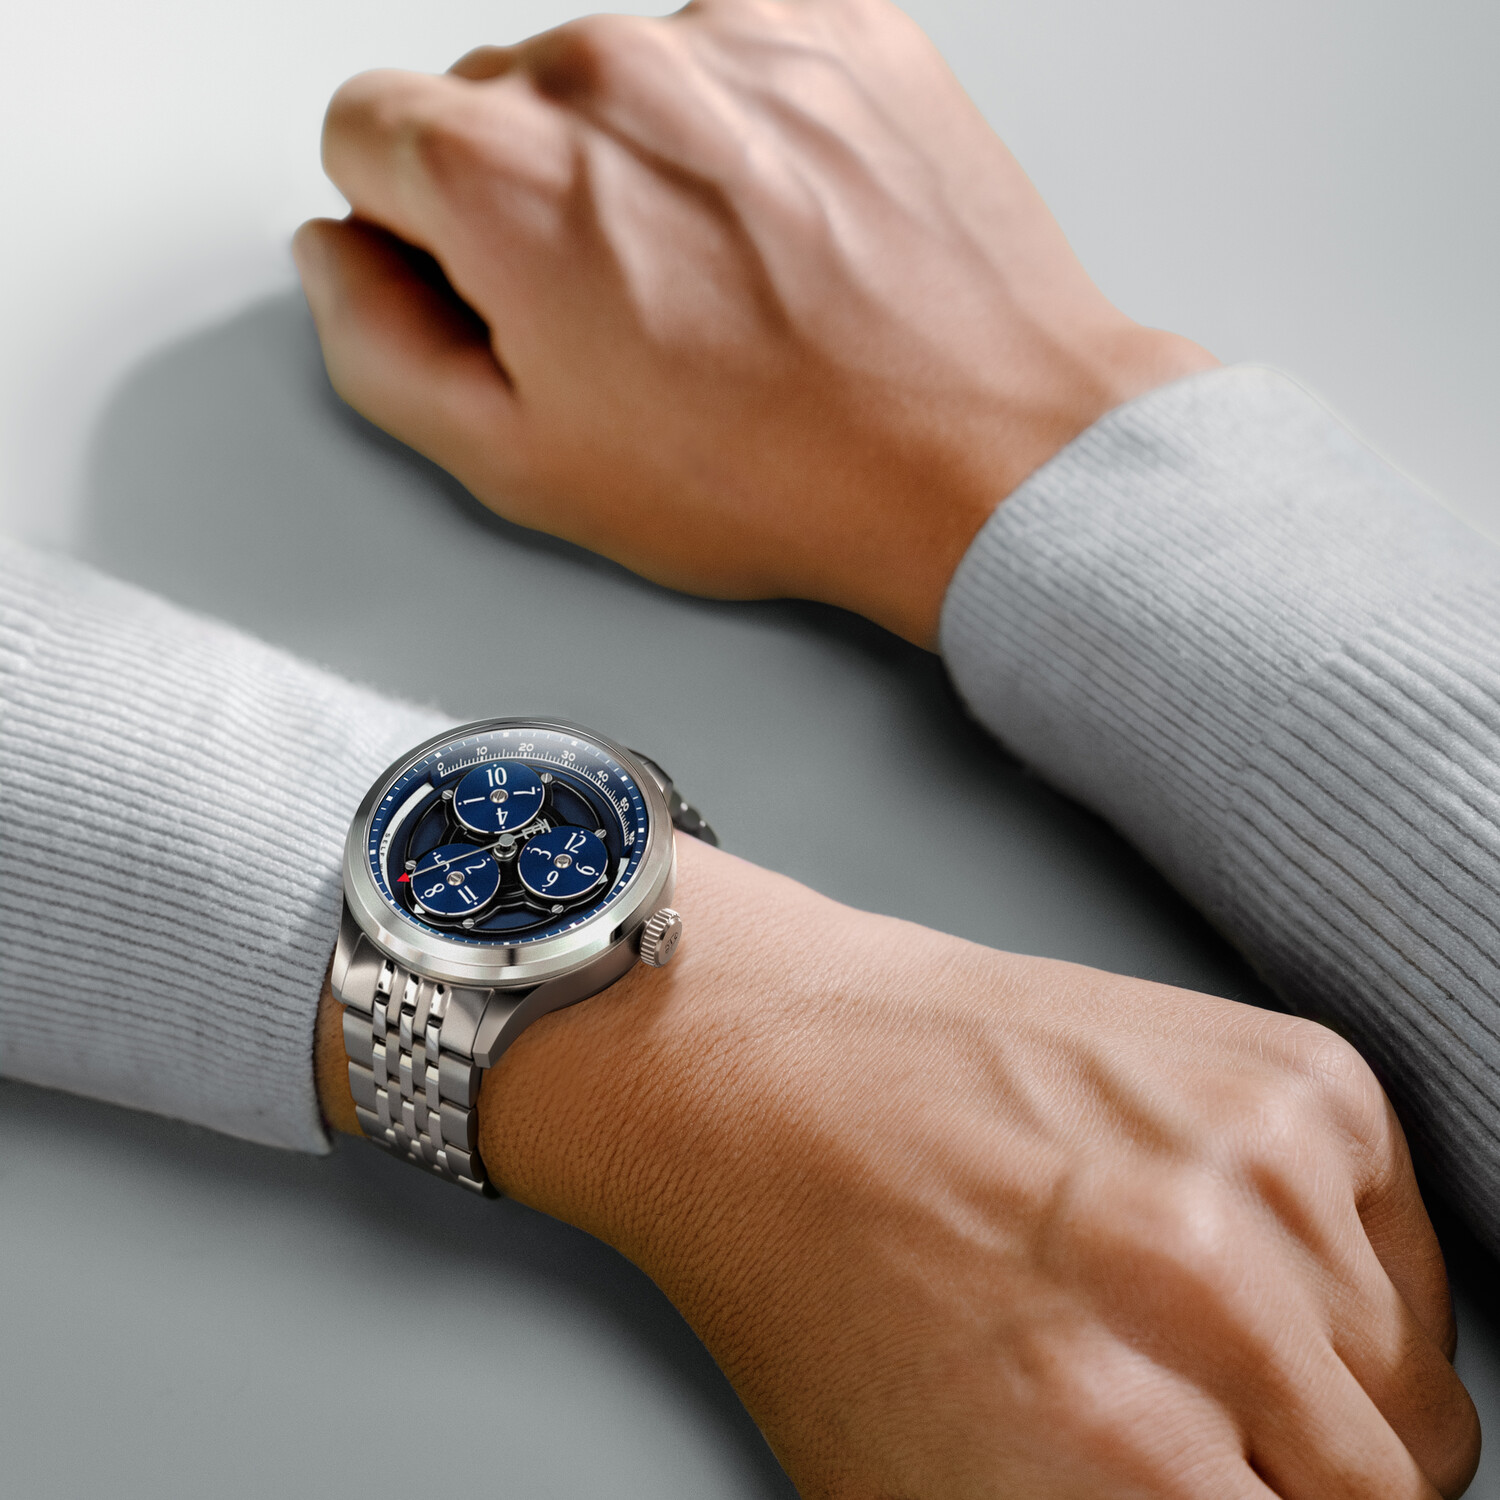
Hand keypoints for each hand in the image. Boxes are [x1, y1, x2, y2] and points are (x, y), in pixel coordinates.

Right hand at [293, 0, 1215, 647]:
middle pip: (492, 99)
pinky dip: (738, 130)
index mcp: (505, 175)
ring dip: (639, 162)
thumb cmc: (776, 474)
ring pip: (614, 74)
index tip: (490, 290)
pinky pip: (732, 54)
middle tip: (627, 316)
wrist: (980, 452)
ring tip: (725, 282)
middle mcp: (610, 70)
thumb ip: (381, 349)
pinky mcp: (838, 28)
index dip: (414, 228)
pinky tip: (786, 231)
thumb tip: (340, 259)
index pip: (365, 129)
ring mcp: (736, 37)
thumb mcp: (525, 468)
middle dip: (526, 197)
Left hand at [319, 838, 1477, 1497]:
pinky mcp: (1282, 1066)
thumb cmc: (823, 1277)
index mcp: (1119, 1441)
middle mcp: (1205, 1285)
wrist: (774, 1074)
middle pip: (1398, 1466)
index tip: (1240, 1486)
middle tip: (1214, 1428)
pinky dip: (1333, 1246)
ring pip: (1408, 1352)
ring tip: (1190, 1315)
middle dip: (1312, 1470)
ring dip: (1328, 1360)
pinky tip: (1213, 1225)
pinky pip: (1397, 1219)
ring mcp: (1251, 1154)